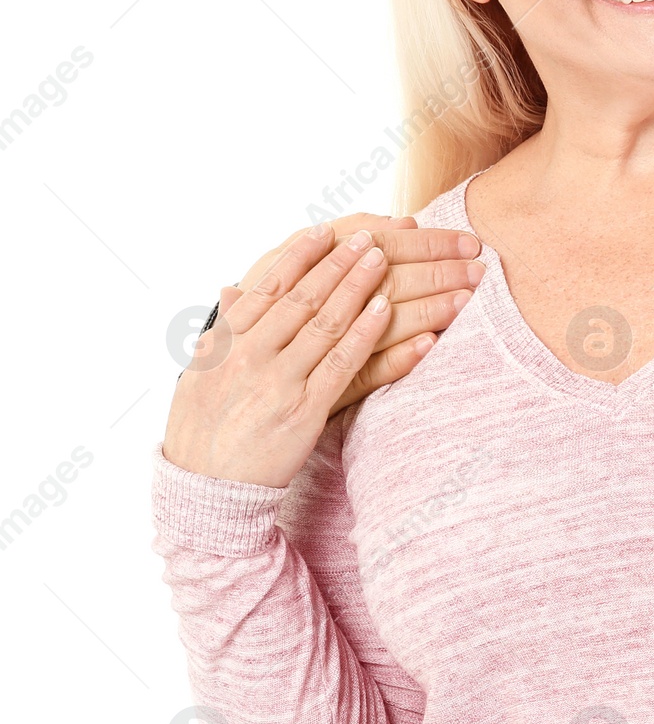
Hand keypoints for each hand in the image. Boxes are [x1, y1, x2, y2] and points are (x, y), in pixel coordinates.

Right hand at [166, 223, 402, 486]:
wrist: (206, 492)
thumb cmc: (203, 431)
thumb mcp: (198, 375)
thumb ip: (223, 331)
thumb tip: (232, 287)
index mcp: (224, 345)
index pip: (267, 289)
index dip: (299, 257)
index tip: (324, 231)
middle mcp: (250, 357)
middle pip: (301, 299)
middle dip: (336, 263)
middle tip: (366, 237)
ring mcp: (278, 383)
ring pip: (325, 324)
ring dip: (357, 287)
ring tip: (381, 259)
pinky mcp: (304, 411)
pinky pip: (341, 364)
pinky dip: (365, 333)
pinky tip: (384, 309)